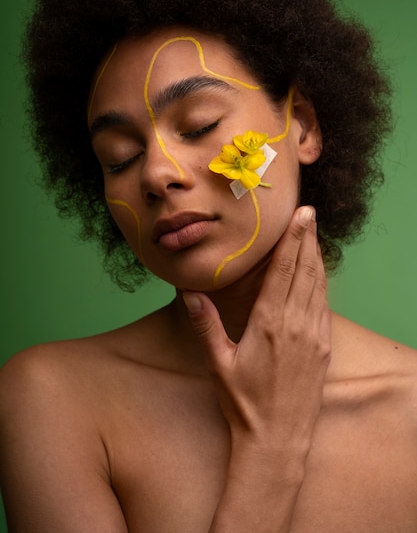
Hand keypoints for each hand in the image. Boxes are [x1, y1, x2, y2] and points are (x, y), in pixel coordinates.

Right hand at [183, 206, 330, 454]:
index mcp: (269, 323)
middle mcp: (296, 324)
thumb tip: (189, 293)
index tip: (301, 216)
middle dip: (308, 239)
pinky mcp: (324, 347)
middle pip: (306, 270)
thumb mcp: (218, 364)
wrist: (277, 439)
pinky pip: (325, 306)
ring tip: (315, 236)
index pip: (284, 270)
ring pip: (319, 285)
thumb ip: (205, 325)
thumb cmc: (244, 403)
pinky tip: (319, 274)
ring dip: (317, 258)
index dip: (293, 240)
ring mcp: (314, 335)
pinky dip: (323, 283)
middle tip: (310, 214)